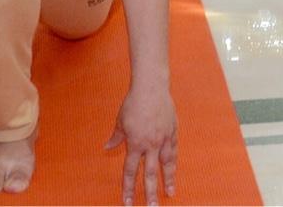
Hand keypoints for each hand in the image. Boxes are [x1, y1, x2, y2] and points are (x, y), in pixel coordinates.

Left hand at [104, 85, 177, 205]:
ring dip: (168, 180)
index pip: (130, 172)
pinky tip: (174, 169)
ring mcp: (164, 139)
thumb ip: (116, 137)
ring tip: (170, 193)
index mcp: (135, 144)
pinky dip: (173, 161)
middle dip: (150, 192)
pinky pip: (174, 150)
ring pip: (167, 164)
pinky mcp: (173, 131)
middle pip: (150, 174)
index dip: (128, 188)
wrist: (151, 88)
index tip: (128, 203)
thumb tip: (107, 147)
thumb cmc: (133, 103)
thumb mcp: (120, 122)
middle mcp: (150, 145)